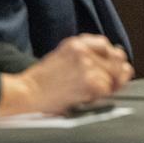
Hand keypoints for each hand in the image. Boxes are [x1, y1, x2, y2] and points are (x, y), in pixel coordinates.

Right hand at [0, 34, 132, 116]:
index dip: (110, 58)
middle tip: (108, 86)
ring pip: (112, 75)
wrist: (25, 95)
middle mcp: (83, 50)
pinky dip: (100, 97)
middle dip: (115, 73)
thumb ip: (85, 57)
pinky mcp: (89, 81)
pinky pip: (107, 89)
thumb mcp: (62, 59)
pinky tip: (85, 99)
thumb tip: (118, 64)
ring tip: (88, 94)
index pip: (104, 44)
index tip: (111, 68)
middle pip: (115, 59)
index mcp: (75, 43)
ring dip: (106, 87)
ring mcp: (87, 65)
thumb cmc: (41, 83)